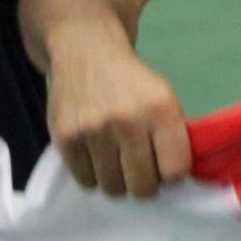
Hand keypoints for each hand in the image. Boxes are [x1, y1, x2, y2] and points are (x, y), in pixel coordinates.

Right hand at [45, 31, 198, 198]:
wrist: (86, 52)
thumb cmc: (131, 83)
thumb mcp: (163, 98)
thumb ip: (171, 138)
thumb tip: (173, 184)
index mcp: (160, 109)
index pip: (175, 170)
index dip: (171, 175)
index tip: (163, 166)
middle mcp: (127, 120)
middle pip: (142, 187)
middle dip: (143, 183)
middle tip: (137, 168)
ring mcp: (93, 130)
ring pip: (113, 188)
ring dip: (116, 180)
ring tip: (114, 160)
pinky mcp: (65, 137)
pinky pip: (85, 181)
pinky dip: (92, 174)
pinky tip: (95, 155)